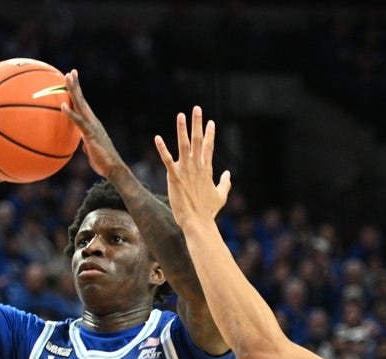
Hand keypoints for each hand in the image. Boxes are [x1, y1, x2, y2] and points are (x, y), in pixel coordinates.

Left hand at [61, 69, 125, 177]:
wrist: (113, 168)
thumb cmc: (102, 161)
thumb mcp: (91, 150)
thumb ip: (86, 143)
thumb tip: (83, 144)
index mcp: (92, 123)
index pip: (83, 105)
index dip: (78, 92)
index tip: (73, 80)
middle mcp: (93, 121)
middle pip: (82, 100)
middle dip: (76, 85)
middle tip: (70, 72)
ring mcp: (92, 126)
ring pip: (81, 105)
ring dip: (74, 91)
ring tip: (67, 78)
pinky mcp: (90, 134)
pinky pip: (79, 122)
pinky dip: (71, 113)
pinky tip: (63, 106)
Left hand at [154, 106, 230, 225]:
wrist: (198, 222)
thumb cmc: (208, 211)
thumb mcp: (221, 196)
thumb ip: (225, 183)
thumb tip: (229, 173)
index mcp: (206, 170)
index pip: (209, 147)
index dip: (210, 134)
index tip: (211, 122)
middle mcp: (197, 167)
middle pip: (198, 141)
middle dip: (197, 124)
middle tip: (196, 108)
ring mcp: (186, 171)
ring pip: (184, 146)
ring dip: (182, 130)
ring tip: (181, 115)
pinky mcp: (174, 177)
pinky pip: (167, 160)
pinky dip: (162, 149)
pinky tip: (157, 138)